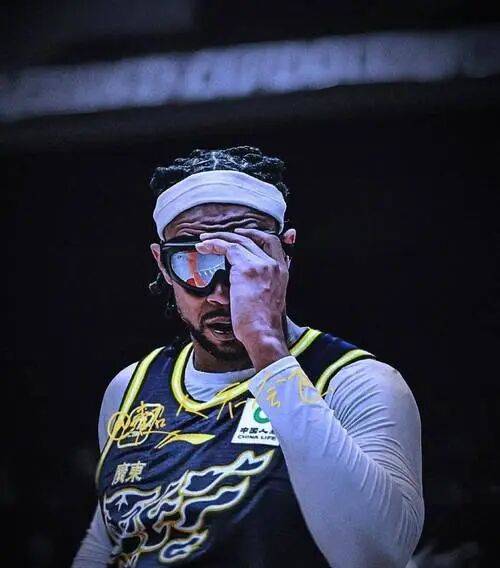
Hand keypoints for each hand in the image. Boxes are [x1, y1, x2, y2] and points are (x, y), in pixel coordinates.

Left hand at [195, 228, 289, 367]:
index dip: (260, 236)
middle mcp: (274, 265)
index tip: (246, 233)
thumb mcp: (260, 304)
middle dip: (236, 234)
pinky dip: (214, 244)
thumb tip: (221, 293)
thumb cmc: (261, 325)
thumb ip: (246, 292)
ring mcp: (262, 265)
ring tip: (206, 239)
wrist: (263, 332)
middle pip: (256, 238)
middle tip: (221, 235)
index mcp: (282, 272)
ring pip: (240, 241)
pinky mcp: (246, 269)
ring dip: (220, 238)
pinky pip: (229, 248)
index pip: (275, 244)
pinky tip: (204, 247)